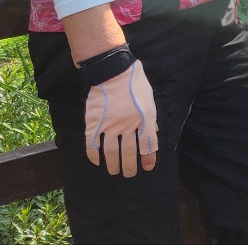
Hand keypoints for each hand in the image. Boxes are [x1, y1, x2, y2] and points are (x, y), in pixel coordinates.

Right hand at [84, 61, 158, 176]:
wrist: (113, 72)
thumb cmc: (134, 84)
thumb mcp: (149, 100)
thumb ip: (151, 118)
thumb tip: (154, 132)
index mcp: (144, 119)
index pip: (147, 144)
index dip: (148, 157)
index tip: (148, 168)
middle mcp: (128, 126)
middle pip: (129, 152)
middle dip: (129, 166)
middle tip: (128, 175)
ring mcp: (109, 126)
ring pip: (112, 152)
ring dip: (113, 164)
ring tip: (114, 171)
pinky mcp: (94, 124)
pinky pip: (93, 144)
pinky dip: (94, 155)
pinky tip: (97, 162)